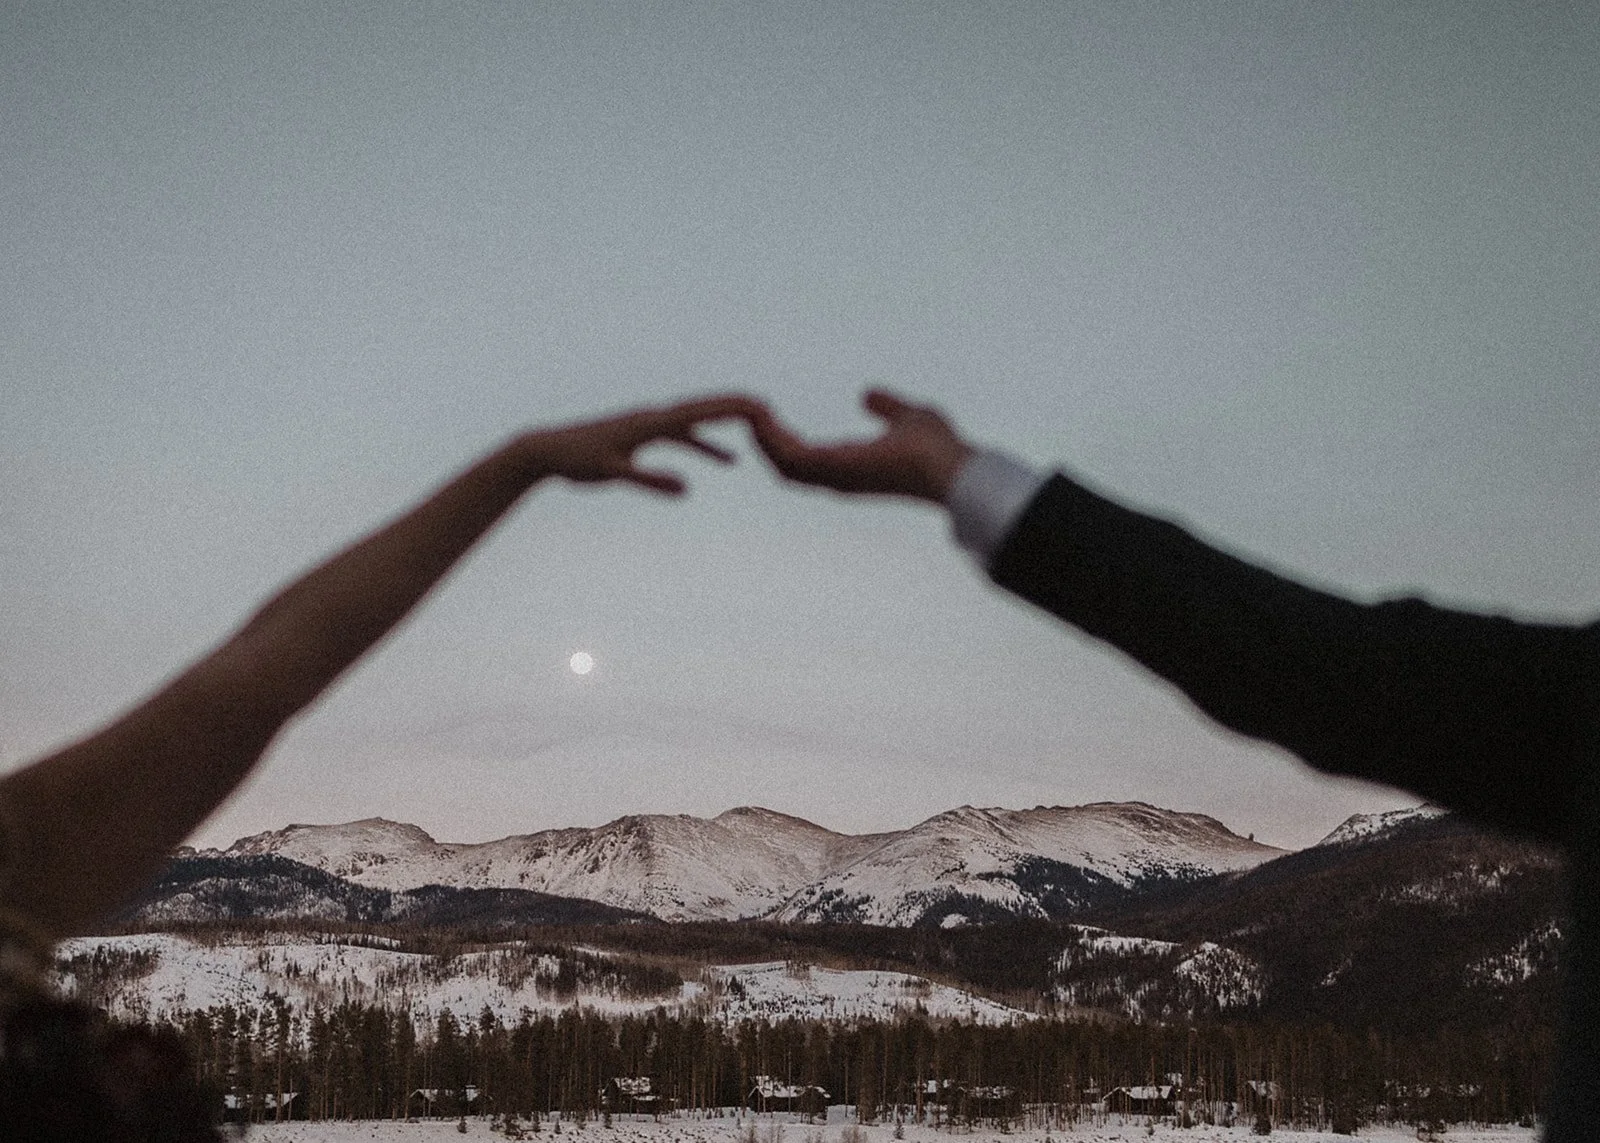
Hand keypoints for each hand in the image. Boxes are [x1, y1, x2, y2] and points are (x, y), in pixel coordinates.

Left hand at [520, 395, 766, 493]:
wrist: (548, 449)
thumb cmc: (577, 460)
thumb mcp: (613, 472)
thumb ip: (650, 480)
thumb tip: (687, 489)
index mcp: (650, 423)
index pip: (698, 412)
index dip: (729, 409)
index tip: (758, 406)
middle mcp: (653, 417)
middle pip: (702, 408)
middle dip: (735, 407)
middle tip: (768, 406)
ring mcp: (649, 424)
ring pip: (696, 422)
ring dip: (725, 427)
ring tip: (758, 431)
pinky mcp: (643, 435)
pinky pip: (682, 437)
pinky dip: (705, 445)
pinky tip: (723, 462)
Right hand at [750, 389, 973, 501]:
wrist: (954, 465)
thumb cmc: (940, 448)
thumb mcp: (908, 416)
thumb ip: (887, 406)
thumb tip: (867, 395)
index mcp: (851, 468)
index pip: (805, 462)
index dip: (782, 441)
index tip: (768, 414)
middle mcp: (838, 478)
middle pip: (786, 468)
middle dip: (764, 441)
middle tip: (749, 411)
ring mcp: (835, 476)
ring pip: (782, 464)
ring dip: (763, 437)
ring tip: (750, 409)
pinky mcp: (836, 467)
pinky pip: (791, 455)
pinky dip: (772, 437)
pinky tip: (763, 414)